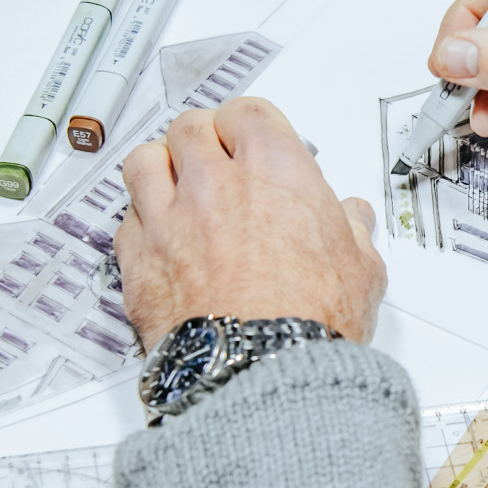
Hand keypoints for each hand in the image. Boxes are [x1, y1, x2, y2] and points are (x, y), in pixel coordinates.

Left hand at [115, 98, 385, 346]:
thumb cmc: (311, 323)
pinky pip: (126, 221)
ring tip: (174, 188)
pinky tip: (159, 239)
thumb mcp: (361, 270)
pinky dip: (140, 224)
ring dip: (160, 169)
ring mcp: (169, 220)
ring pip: (144, 162)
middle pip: (189, 128)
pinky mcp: (138, 261)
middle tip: (213, 162)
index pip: (247, 113)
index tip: (251, 142)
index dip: (247, 126)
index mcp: (275, 171)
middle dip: (202, 141)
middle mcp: (215, 185)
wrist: (262, 374)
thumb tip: (352, 220)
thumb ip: (352, 232)